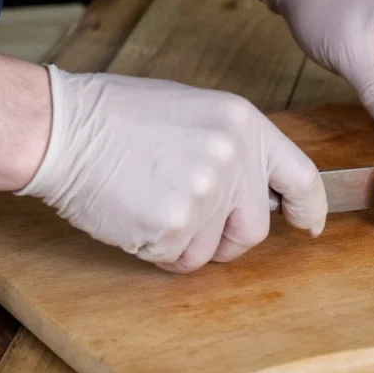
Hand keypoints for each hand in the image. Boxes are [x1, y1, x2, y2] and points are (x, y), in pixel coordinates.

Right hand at [16, 66, 326, 273]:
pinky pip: (177, 259)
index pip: (300, 176)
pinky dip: (156, 249)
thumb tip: (256, 189)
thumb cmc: (119, 116)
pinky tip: (134, 213)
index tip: (308, 225)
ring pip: (212, 251)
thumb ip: (233, 149)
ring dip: (185, 243)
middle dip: (227, 238)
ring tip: (150, 202)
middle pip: (254, 229)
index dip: (309, 208)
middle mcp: (233, 158)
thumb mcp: (194, 112)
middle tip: (189, 219)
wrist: (64, 128)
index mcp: (243, 123)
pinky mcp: (173, 226)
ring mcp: (205, 193)